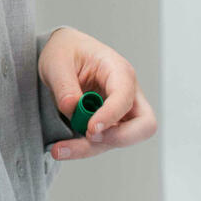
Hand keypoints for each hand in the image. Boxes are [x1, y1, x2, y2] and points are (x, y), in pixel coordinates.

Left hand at [38, 27, 156, 160]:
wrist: (63, 55)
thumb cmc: (66, 51)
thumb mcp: (56, 61)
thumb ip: (64, 85)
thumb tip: (71, 108)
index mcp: (118, 70)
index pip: (125, 96)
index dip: (111, 115)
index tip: (90, 128)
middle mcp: (127, 93)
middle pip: (144, 125)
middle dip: (119, 138)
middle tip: (89, 136)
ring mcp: (121, 111)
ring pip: (120, 139)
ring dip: (91, 148)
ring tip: (59, 149)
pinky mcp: (109, 124)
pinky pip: (103, 142)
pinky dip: (84, 148)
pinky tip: (61, 148)